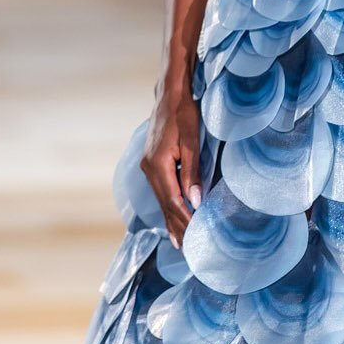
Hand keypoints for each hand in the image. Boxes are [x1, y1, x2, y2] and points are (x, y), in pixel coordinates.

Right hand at [139, 83, 201, 249]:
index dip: (183, 220)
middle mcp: (149, 169)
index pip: (173, 201)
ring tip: (179, 239)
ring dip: (171, 218)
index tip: (193, 237)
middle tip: (186, 248)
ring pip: (161, 199)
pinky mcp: (152, 163)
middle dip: (176, 226)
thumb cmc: (183, 115)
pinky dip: (168, 204)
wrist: (170, 95)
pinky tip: (172, 214)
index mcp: (158, 166)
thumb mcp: (192, 141)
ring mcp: (148, 166)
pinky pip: (160, 190)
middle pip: (165, 204)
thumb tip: (195, 201)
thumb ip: (192, 172)